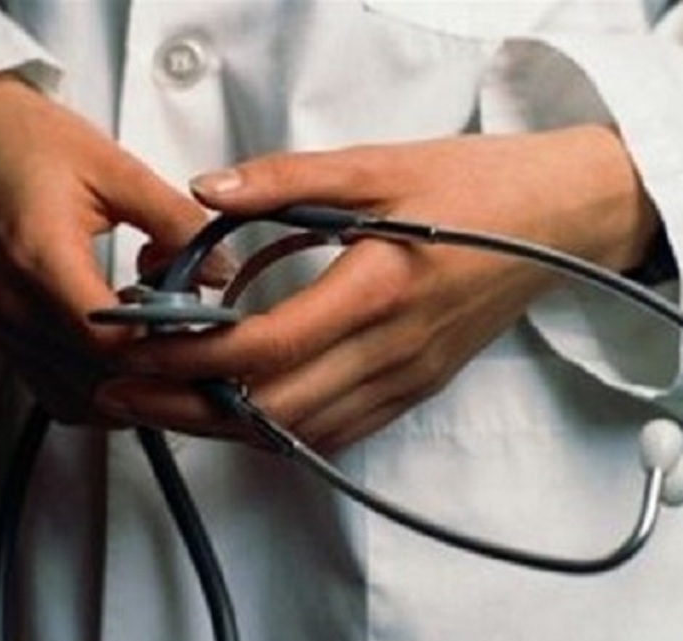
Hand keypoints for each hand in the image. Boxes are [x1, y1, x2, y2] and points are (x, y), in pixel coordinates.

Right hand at [0, 73, 217, 420]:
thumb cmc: (36, 145)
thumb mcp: (117, 170)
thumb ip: (173, 222)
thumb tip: (221, 273)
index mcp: (42, 259)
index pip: (109, 339)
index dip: (162, 345)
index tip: (201, 329)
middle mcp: (16, 307)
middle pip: (98, 378)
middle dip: (156, 371)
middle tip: (200, 349)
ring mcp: (7, 328)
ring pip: (80, 398)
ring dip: (131, 386)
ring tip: (166, 351)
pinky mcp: (6, 337)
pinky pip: (58, 394)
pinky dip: (101, 391)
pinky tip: (130, 363)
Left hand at [96, 125, 658, 449]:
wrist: (561, 221)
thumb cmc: (475, 186)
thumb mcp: (378, 165)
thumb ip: (286, 180)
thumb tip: (205, 190)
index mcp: (378, 288)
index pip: (266, 347)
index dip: (190, 358)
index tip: (131, 351)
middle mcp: (391, 350)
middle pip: (272, 409)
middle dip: (187, 411)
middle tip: (121, 396)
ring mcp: (406, 379)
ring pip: (299, 432)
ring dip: (224, 426)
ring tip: (162, 406)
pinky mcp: (415, 389)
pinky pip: (336, 432)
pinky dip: (277, 430)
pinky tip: (239, 411)